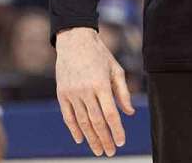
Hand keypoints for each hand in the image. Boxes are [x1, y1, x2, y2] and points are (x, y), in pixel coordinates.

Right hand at [56, 27, 135, 156]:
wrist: (75, 41)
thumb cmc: (99, 55)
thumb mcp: (116, 69)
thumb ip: (123, 92)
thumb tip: (129, 113)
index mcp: (101, 84)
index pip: (110, 114)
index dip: (116, 130)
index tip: (121, 142)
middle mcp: (85, 90)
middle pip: (96, 121)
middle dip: (104, 139)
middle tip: (110, 153)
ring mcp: (72, 93)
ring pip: (82, 122)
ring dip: (91, 138)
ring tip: (98, 150)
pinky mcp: (62, 94)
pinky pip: (68, 116)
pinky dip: (74, 130)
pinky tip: (81, 140)